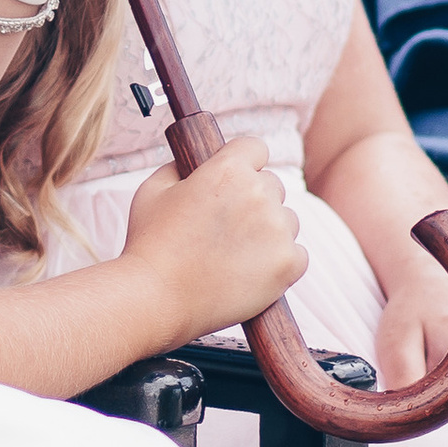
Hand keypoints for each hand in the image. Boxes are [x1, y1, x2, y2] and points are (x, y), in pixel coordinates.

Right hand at [123, 138, 307, 338]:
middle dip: (254, 201)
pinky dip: (280, 262)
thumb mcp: (152, 190)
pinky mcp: (288, 264)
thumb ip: (178, 166)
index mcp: (228, 170)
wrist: (157, 299)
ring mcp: (277, 230)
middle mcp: (259, 194)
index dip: (243, 163)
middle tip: (227, 228)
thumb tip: (192, 162)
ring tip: (235, 255)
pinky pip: (297, 254)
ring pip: (286, 220)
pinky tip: (252, 272)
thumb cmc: (150, 245)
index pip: (255, 148)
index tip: (233, 182)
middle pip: (272, 185)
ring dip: (269, 232)